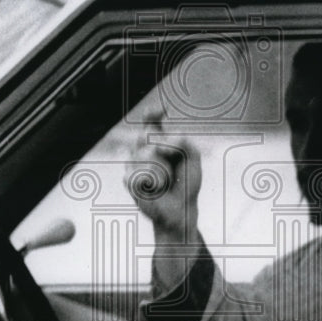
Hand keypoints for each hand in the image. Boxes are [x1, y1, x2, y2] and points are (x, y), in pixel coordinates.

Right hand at [124, 113, 201, 240]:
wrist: (180, 210)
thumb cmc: (187, 183)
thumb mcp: (192, 157)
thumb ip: (182, 142)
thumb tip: (157, 145)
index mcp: (159, 140)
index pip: (151, 121)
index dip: (152, 114)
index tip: (162, 109)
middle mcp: (143, 148)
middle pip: (145, 134)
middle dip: (161, 144)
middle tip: (172, 159)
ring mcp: (133, 163)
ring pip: (143, 153)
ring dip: (161, 168)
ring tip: (166, 180)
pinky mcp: (129, 180)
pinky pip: (139, 172)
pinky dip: (153, 181)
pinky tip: (156, 189)